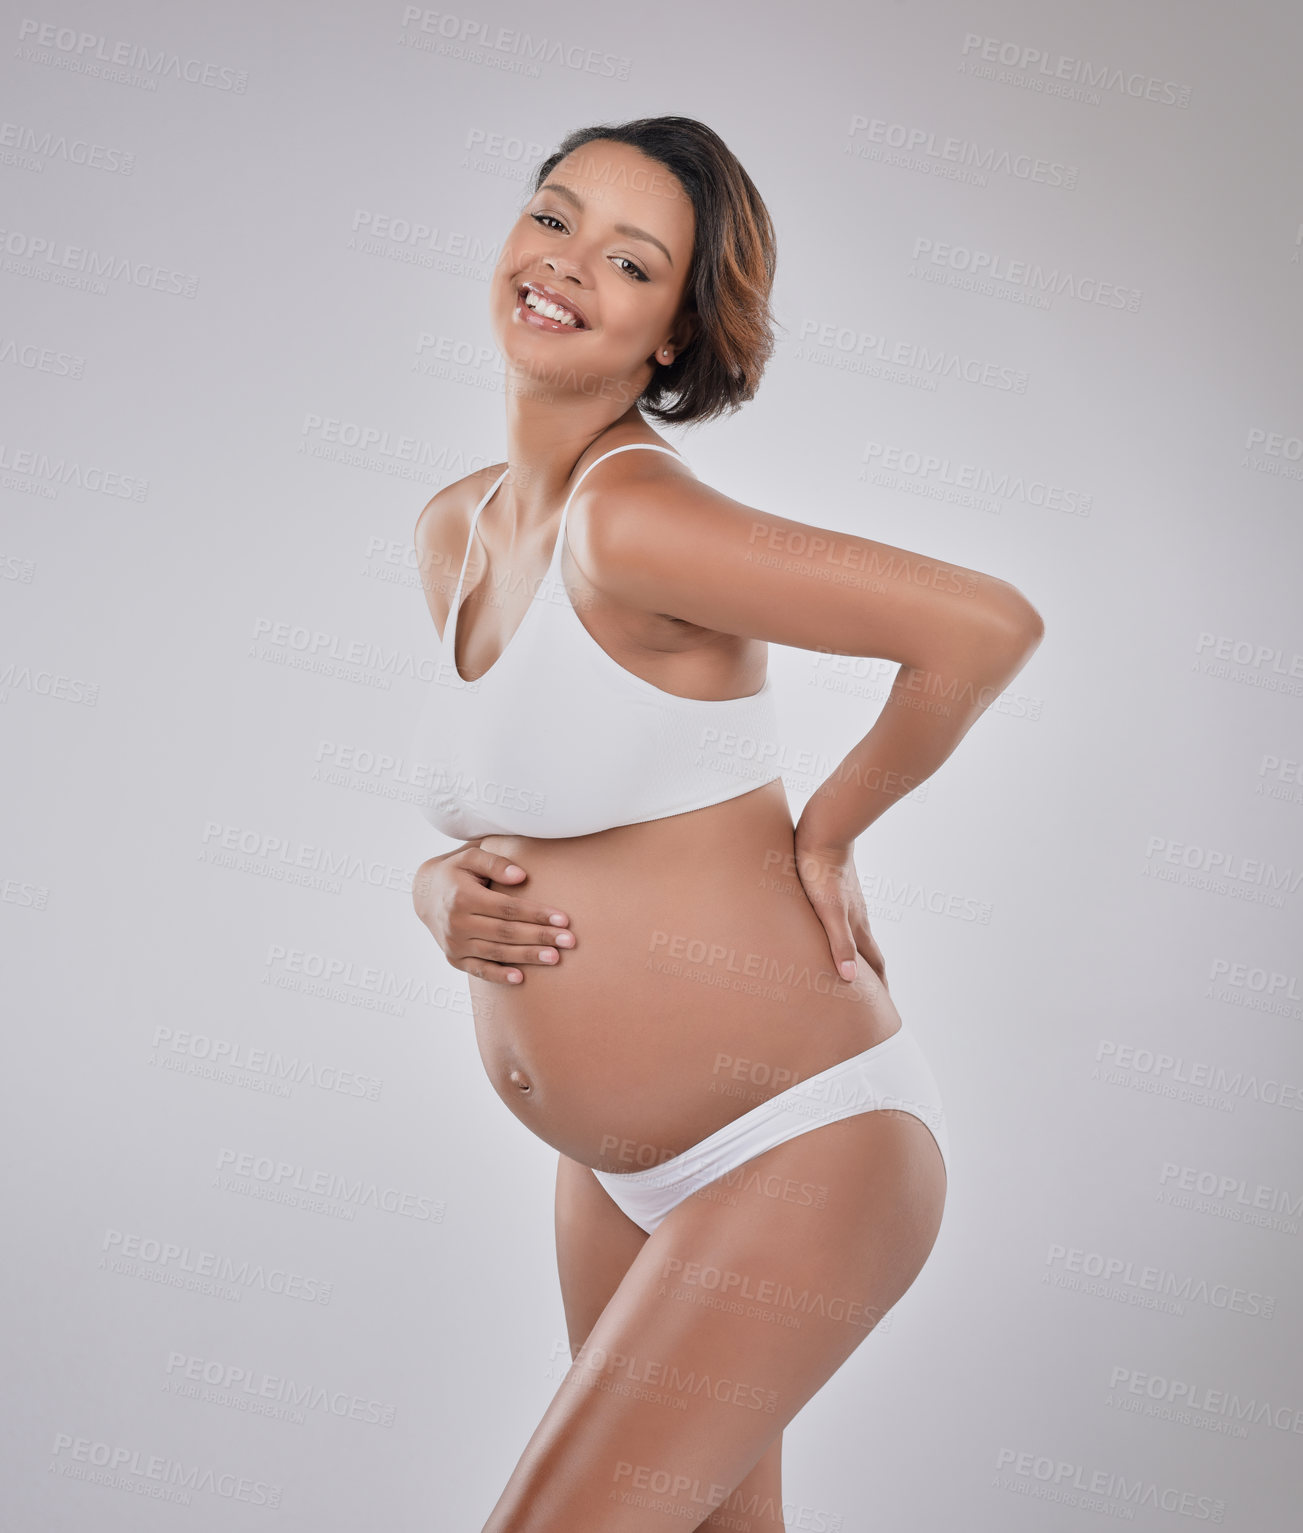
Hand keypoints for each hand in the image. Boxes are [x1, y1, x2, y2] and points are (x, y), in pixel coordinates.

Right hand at [412, 845, 574, 985]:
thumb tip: (521, 877)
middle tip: (569, 941)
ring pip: (496, 953)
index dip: (536, 914)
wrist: (424, 894)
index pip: (507, 908)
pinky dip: (499, 976)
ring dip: (527, 957)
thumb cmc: (456, 872)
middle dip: (540, 937)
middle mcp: (456, 923)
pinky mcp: (453, 958)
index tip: (563, 919)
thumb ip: (496, 863)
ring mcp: (454, 944)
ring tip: (555, 958)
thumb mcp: (471, 857)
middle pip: (506, 933)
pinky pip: (479, 970)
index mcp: (463, 897)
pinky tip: (520, 978)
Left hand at [791, 834, 886, 988]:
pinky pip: (843, 921)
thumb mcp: (828, 912)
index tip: (885, 1009)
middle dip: (873, 978)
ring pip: (856, 937)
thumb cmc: (822, 873)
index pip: (875, 965)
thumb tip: (851, 979)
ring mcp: (848, 903)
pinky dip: (843, 938)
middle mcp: (857, 917)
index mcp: (857, 927)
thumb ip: (840, 944)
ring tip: (853, 972)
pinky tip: (832, 934)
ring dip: (859, 957)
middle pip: (869, 953)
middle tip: (873, 999)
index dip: (880, 988)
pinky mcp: (836, 890)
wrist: (824, 834)